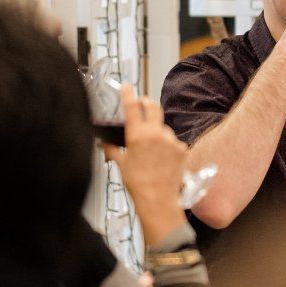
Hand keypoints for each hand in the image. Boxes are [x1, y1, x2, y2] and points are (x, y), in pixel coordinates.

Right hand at [101, 85, 192, 240]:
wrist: (158, 200)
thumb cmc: (138, 184)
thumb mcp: (121, 164)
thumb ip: (112, 149)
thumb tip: (103, 142)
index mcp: (137, 135)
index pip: (132, 106)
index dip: (128, 93)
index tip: (127, 86)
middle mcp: (156, 134)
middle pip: (153, 106)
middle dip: (147, 103)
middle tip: (142, 105)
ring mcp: (171, 140)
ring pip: (163, 127)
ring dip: (158, 131)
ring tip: (152, 150)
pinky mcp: (182, 149)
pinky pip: (173, 142)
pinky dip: (168, 146)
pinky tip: (163, 159)